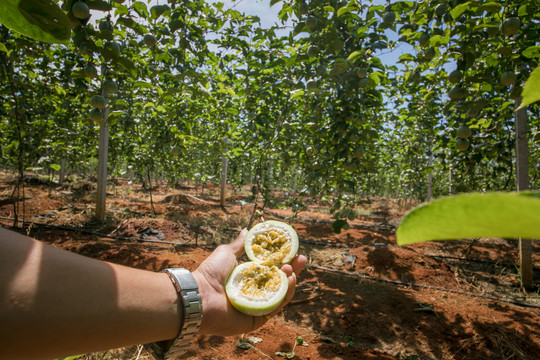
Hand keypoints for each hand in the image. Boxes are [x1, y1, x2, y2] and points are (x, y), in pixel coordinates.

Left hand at [192, 228, 306, 335]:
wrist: (200, 295)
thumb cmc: (210, 273)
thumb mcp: (227, 253)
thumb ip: (239, 244)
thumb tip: (247, 230)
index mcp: (247, 278)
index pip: (271, 269)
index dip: (283, 260)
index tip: (294, 251)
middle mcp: (253, 292)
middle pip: (279, 282)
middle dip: (292, 270)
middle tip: (301, 259)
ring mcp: (256, 307)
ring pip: (280, 295)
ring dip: (289, 282)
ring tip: (291, 270)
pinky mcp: (257, 319)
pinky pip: (275, 308)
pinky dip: (284, 295)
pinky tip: (288, 282)